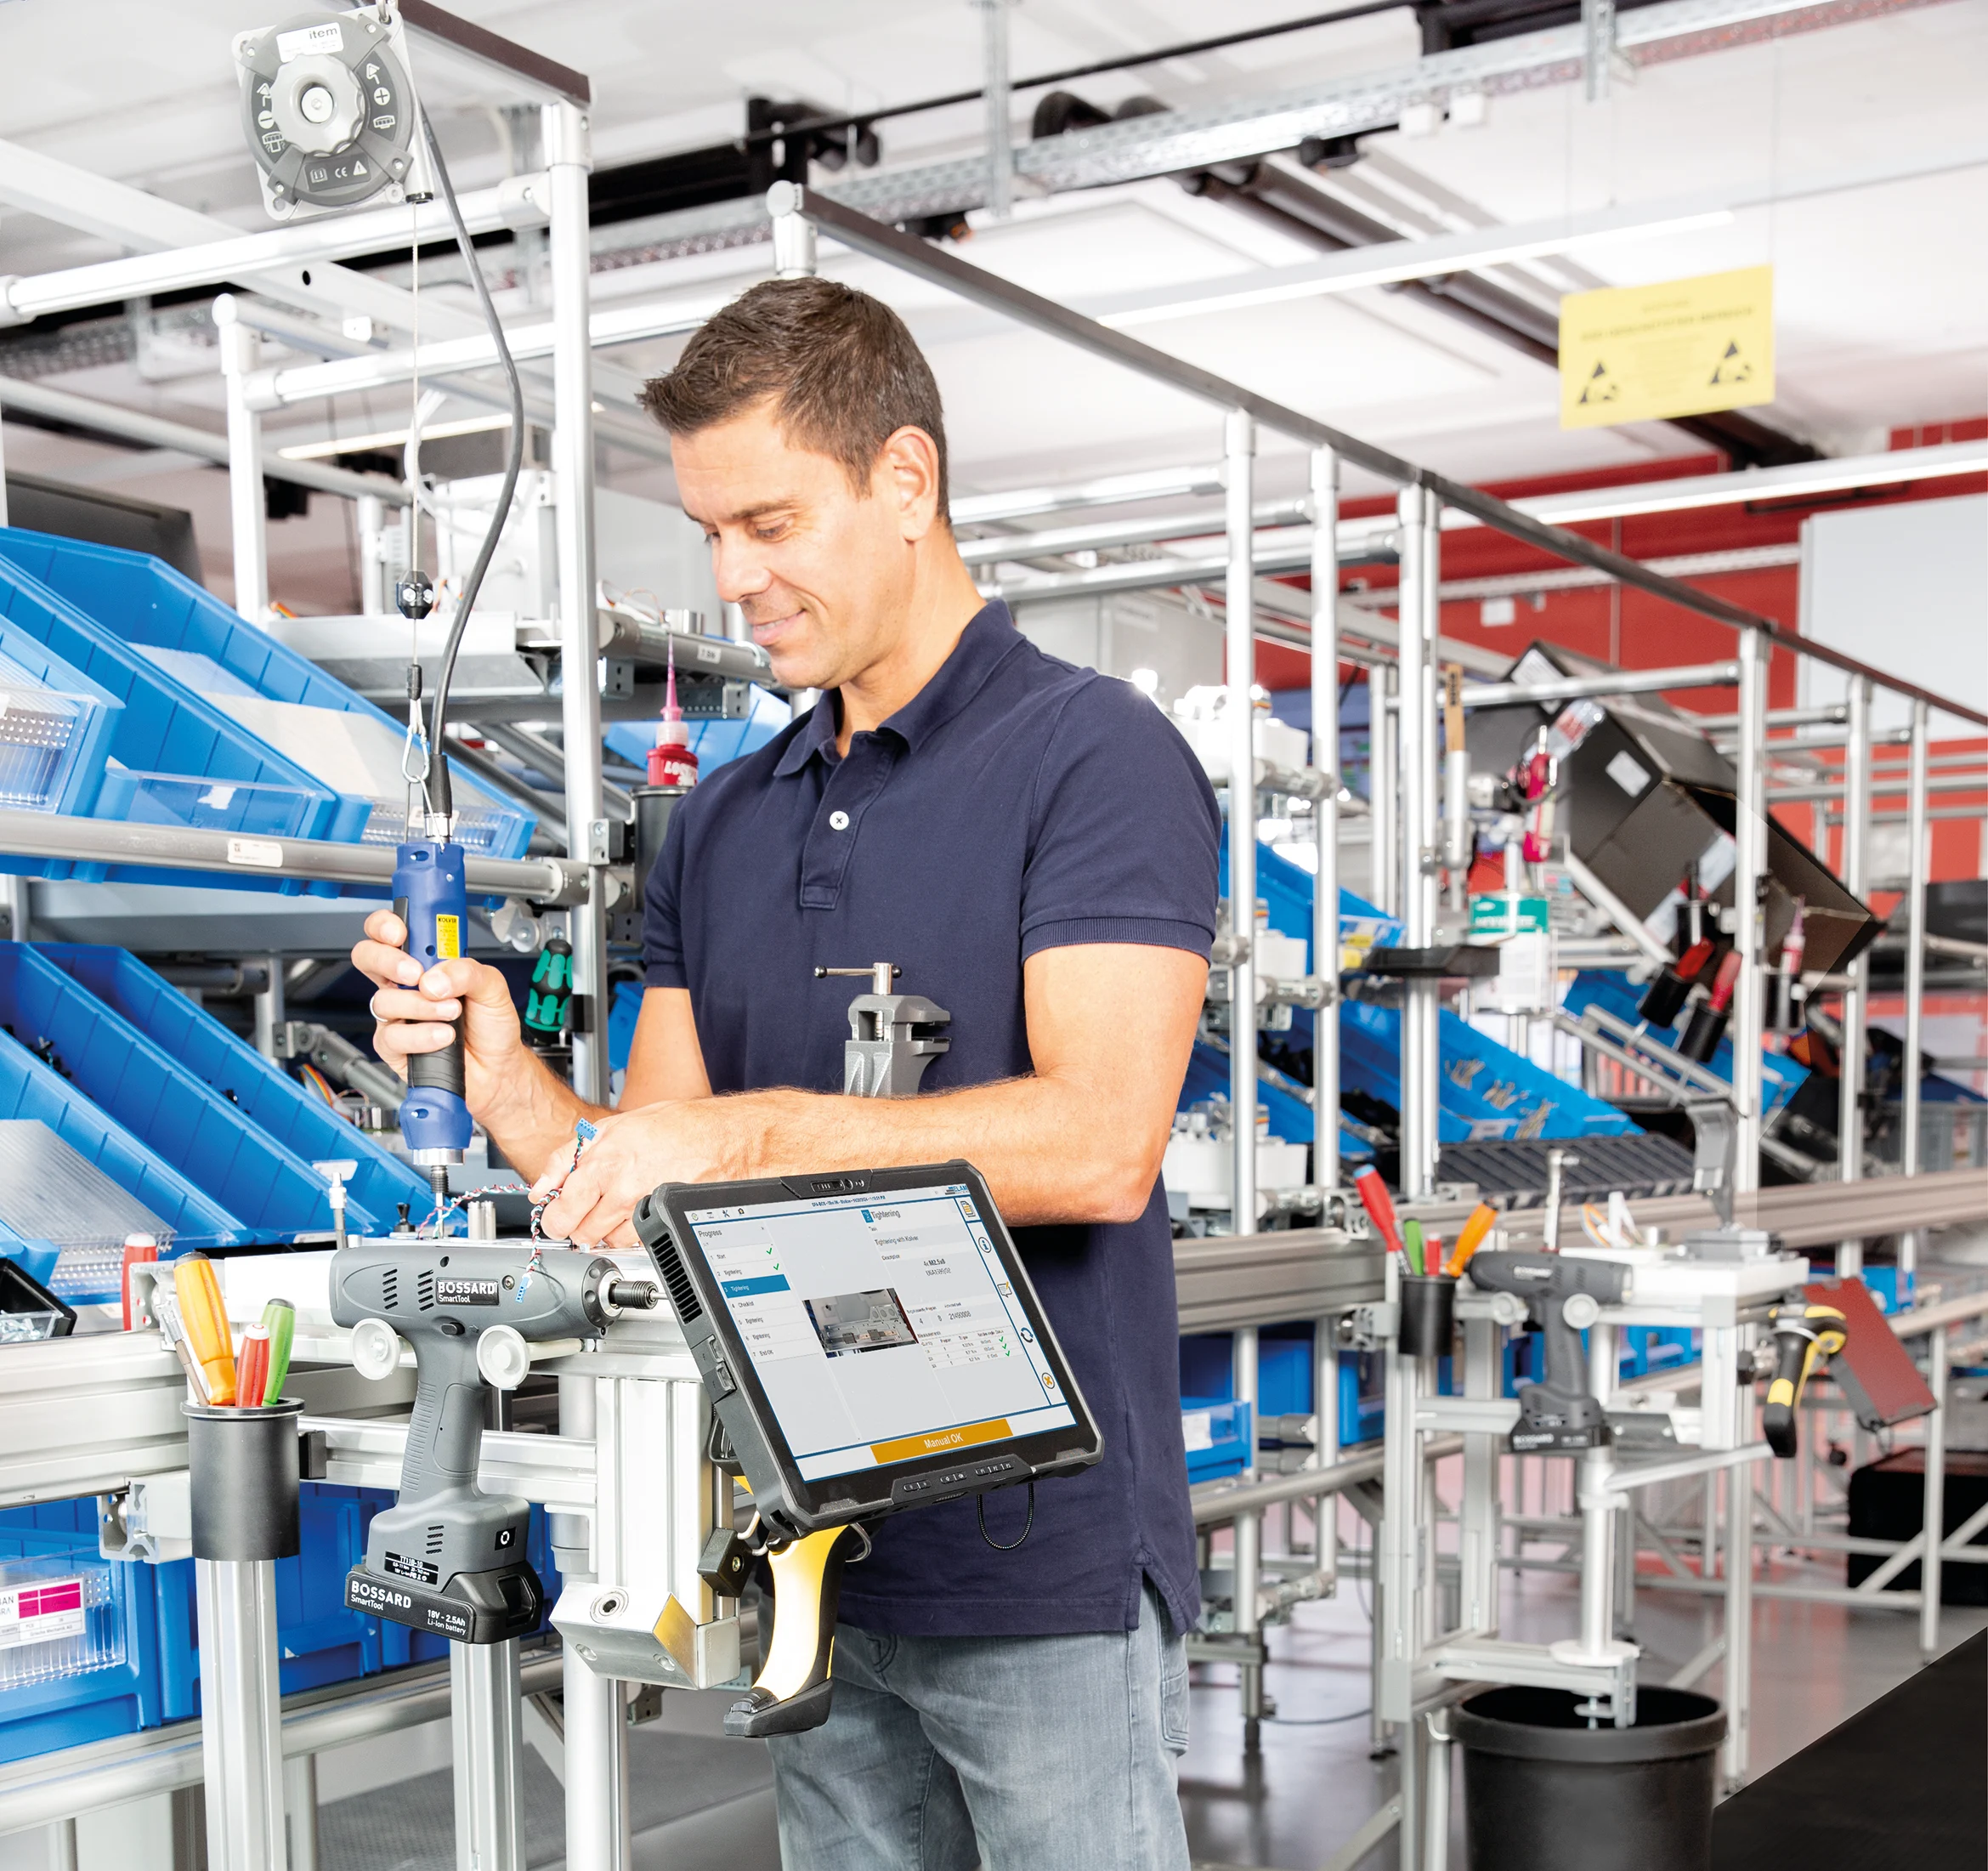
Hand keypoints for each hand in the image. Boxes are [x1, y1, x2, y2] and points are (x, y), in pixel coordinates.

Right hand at [351, 908, 525, 1114]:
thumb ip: (467, 971)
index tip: (400, 931)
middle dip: (387, 961)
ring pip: (383, 1001)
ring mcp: (398, 1016)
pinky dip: (421, 1036)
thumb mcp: (492, 987)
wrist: (498, 1069)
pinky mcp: (394, 1047)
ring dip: (421, 1006)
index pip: (391, 933)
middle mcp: (406, 986)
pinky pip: (392, 1036)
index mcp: (426, 963)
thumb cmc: (492, 1026)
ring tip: (452, 1013)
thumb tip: (435, 977)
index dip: (385, 925)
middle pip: (368, 958)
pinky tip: (443, 1036)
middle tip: (415, 973)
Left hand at [532, 1099, 771, 1247]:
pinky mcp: (660, 1219)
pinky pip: (632, 1241)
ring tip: (619, 1207)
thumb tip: (542, 1186)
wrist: (725, 1138)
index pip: (560, 1206)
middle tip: (586, 1214)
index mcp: (602, 1157)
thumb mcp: (614, 1126)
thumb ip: (569, 1156)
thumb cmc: (678, 1126)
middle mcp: (619, 1183)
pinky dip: (631, 1234)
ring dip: (606, 1232)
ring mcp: (641, 1204)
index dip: (554, 1217)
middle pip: (579, 1231)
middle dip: (578, 1226)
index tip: (556, 1217)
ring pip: (605, 1240)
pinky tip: (639, 1211)